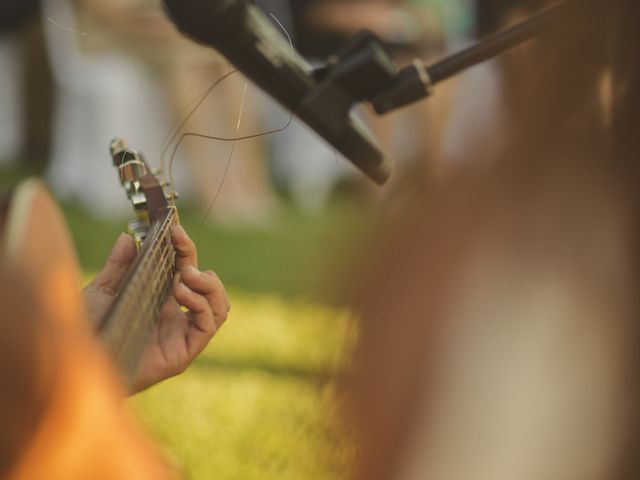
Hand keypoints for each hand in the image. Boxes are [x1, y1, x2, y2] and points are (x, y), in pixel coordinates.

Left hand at [83, 225, 229, 393]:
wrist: (77, 361)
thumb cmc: (86, 332)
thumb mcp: (101, 291)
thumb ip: (118, 265)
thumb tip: (127, 236)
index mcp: (161, 301)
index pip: (188, 271)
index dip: (187, 250)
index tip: (176, 231)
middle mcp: (176, 318)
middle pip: (211, 289)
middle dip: (202, 269)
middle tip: (183, 262)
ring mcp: (181, 336)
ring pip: (220, 308)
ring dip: (209, 286)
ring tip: (184, 277)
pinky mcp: (182, 353)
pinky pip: (207, 326)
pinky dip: (201, 304)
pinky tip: (181, 293)